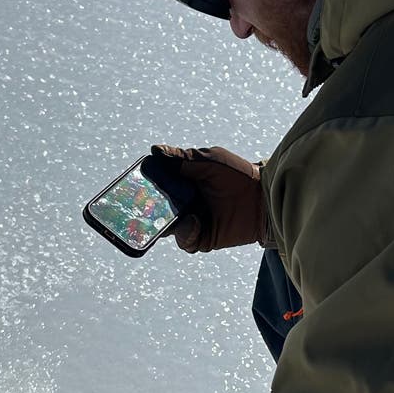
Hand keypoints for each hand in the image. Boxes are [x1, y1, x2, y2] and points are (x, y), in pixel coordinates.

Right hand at [144, 145, 269, 252]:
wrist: (263, 196)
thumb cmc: (238, 173)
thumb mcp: (209, 160)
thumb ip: (182, 157)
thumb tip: (154, 151)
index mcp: (182, 184)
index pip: (155, 188)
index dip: (142, 189)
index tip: (130, 186)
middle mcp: (184, 204)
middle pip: (155, 211)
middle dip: (145, 211)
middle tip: (137, 207)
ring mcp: (193, 222)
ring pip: (166, 228)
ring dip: (164, 223)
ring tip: (176, 214)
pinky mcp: (204, 238)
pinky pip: (186, 241)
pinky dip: (186, 233)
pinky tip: (194, 221)